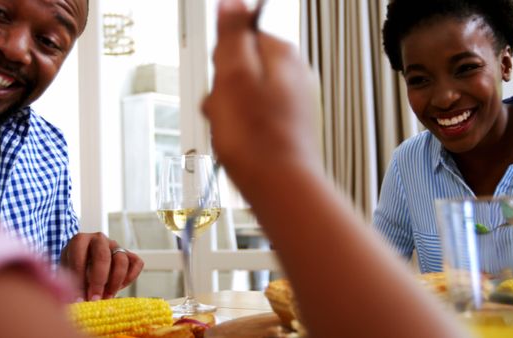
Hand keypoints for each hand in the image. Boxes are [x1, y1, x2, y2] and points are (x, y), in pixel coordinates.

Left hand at [60, 232, 143, 299]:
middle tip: (95, 299)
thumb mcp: (66, 274)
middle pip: (103, 256)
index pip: (79, 257)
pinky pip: (136, 264)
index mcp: (79, 240)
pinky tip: (119, 288)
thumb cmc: (72, 271)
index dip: (78, 279)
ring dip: (115, 282)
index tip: (78, 299)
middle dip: (99, 281)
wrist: (84, 265)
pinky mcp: (129, 254)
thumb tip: (77, 301)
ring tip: (107, 297)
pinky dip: (130, 278)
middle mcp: (99, 239)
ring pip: (122, 260)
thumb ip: (70, 283)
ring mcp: (115, 246)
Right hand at [202, 0, 321, 188]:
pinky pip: (250, 118)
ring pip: (241, 96)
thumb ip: (232, 34)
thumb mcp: (234, 74)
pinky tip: (240, 143)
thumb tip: (231, 2)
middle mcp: (291, 75)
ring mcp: (288, 102)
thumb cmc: (257, 138)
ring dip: (228, 112)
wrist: (278, 187)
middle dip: (223, 89)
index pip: (239, 37)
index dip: (221, 60)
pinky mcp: (283, 126)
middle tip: (227, 109)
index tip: (222, 80)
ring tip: (233, 131)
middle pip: (238, 67)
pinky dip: (239, 129)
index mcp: (282, 54)